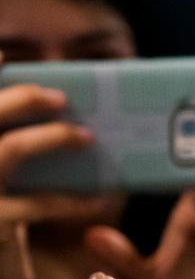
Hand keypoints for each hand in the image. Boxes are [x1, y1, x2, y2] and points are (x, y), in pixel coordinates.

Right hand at [0, 66, 114, 278]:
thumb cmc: (8, 225)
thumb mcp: (9, 182)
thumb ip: (21, 149)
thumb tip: (77, 117)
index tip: (4, 53)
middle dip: (20, 99)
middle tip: (62, 96)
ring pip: (5, 153)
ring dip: (47, 139)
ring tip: (87, 137)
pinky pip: (33, 205)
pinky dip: (70, 198)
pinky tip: (100, 197)